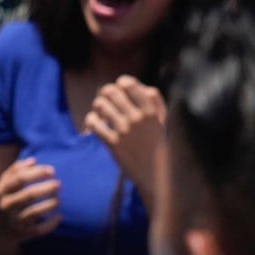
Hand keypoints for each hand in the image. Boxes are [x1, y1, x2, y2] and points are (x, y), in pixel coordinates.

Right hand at [0, 157, 61, 243]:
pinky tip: (59, 216)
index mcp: (1, 192)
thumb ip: (14, 171)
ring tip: (58, 199)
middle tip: (59, 184)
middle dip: (47, 188)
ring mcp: (13, 221)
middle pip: (29, 195)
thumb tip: (33, 161)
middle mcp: (5, 206)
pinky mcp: (21, 234)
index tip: (52, 171)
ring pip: (35, 213)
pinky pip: (39, 230)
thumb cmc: (5, 203)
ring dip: (51, 204)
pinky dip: (51, 224)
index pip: (19, 178)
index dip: (37, 172)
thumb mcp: (3, 187)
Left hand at [82, 75, 165, 198]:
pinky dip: (91, 120)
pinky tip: (95, 124)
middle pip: (111, 91)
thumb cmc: (157, 143)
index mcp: (150, 110)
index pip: (129, 84)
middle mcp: (137, 118)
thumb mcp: (163, 120)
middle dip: (105, 93)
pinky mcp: (112, 143)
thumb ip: (155, 101)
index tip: (120, 89)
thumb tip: (142, 87)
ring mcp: (124, 130)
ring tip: (101, 112)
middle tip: (106, 100)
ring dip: (98, 106)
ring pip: (100, 104)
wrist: (154, 172)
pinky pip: (93, 123)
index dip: (120, 83)